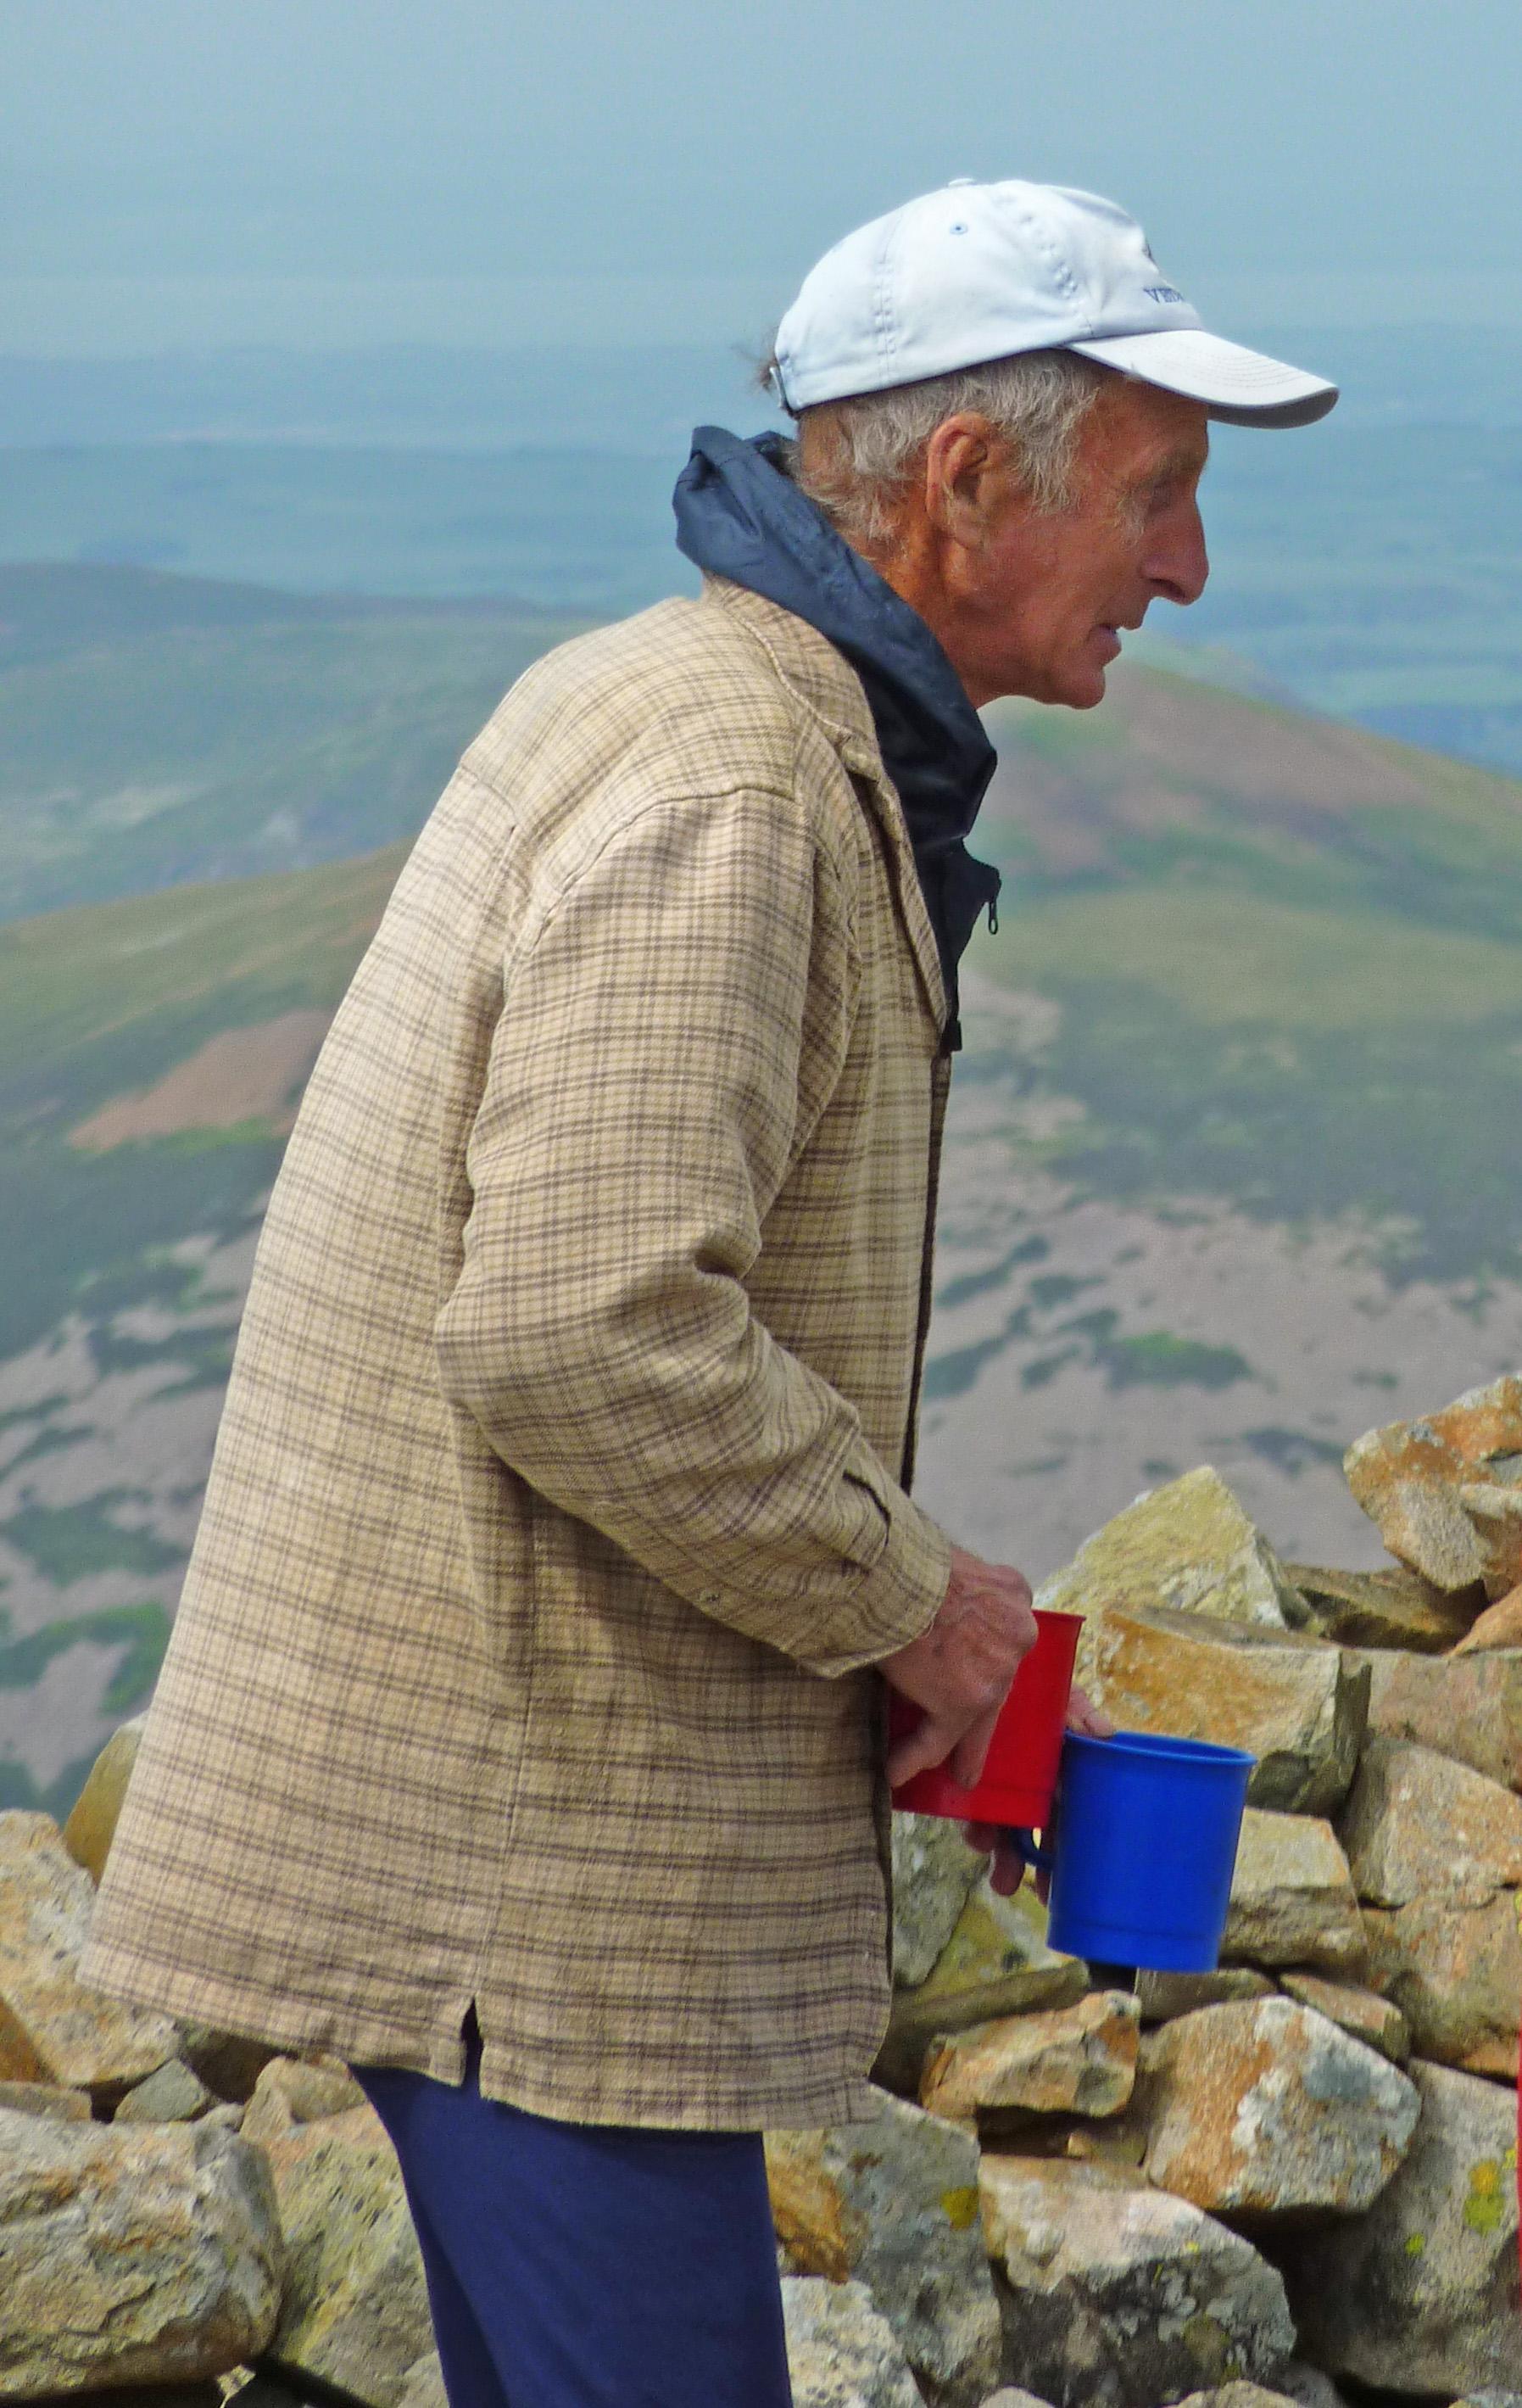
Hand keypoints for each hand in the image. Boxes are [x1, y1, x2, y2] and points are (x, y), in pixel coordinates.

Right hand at [880, 1545, 1036, 1790]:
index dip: (1007, 1660)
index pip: (1018, 1636)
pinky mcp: (960, 1704)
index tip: (1012, 1683)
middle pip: (1001, 1688)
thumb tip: (936, 1609)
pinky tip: (895, 1771)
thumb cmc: (906, 1558)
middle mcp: (1017, 1637)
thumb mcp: (954, 1561)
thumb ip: (962, 1589)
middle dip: (986, 1714)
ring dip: (960, 1749)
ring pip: (973, 1721)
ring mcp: (993, 1675)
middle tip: (979, 1741)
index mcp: (1014, 1594)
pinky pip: (936, 1741)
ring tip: (955, 1772)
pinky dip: (912, 1758)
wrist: (891, 1571)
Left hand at [963, 1684, 1115, 1897]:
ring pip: (1002, 1824)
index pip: (1065, 1821)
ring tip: (995, 1870)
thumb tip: (1105, 1733)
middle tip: (1013, 1888)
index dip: (1061, 1855)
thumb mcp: (1063, 1697)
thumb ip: (1080, 1712)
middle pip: (1031, 1833)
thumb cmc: (1041, 1683)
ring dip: (999, 1852)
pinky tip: (973, 1833)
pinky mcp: (971, 1771)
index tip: (1055, 1887)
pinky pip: (972, 1804)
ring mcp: (1002, 1780)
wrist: (992, 1660)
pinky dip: (973, 1823)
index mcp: (1060, 1773)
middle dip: (1024, 1864)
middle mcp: (1033, 1784)